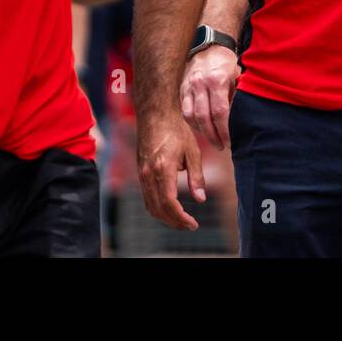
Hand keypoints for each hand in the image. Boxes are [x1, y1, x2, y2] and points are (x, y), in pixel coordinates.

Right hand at [136, 111, 205, 229]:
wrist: (155, 115)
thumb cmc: (176, 129)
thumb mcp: (193, 151)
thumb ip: (197, 177)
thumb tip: (201, 199)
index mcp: (162, 169)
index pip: (169, 203)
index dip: (181, 217)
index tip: (193, 223)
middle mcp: (148, 174)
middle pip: (158, 209)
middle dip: (174, 222)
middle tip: (190, 226)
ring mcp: (142, 174)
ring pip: (150, 206)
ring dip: (165, 217)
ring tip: (181, 221)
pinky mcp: (140, 173)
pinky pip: (147, 197)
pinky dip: (157, 208)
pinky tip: (170, 209)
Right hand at [180, 45, 239, 150]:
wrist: (209, 47)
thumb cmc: (227, 64)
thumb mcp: (238, 76)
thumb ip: (238, 96)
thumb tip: (241, 120)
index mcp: (216, 80)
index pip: (220, 112)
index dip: (225, 129)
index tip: (230, 140)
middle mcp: (200, 84)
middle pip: (204, 117)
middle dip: (213, 135)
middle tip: (222, 146)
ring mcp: (188, 87)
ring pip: (191, 116)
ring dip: (202, 132)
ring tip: (213, 140)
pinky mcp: (182, 89)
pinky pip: (185, 111)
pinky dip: (193, 123)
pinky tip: (202, 129)